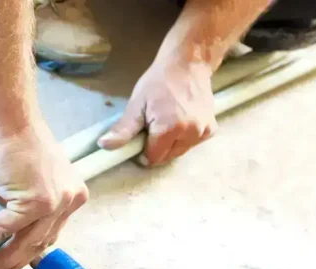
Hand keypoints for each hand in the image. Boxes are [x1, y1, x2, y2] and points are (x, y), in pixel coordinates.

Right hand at [0, 122, 87, 268]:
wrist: (10, 121)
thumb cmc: (14, 144)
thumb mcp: (27, 182)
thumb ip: (22, 206)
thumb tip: (0, 231)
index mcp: (72, 197)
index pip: (48, 234)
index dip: (26, 253)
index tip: (9, 265)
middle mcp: (70, 202)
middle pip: (39, 244)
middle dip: (12, 263)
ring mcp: (57, 203)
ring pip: (24, 242)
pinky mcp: (37, 202)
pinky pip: (4, 227)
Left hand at [98, 52, 216, 164]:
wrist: (188, 63)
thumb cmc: (159, 81)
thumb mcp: (136, 104)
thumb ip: (123, 129)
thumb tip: (104, 146)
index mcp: (170, 129)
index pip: (152, 158)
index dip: (142, 152)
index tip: (140, 137)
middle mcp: (190, 133)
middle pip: (166, 157)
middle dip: (156, 148)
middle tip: (152, 126)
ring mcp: (203, 132)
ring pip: (179, 152)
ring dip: (170, 145)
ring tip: (166, 121)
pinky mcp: (211, 129)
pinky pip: (191, 144)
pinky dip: (183, 139)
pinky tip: (180, 122)